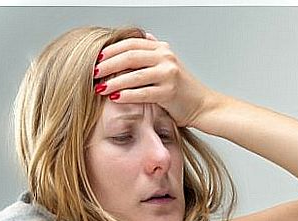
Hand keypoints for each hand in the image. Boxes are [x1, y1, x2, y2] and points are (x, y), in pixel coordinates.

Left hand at [93, 33, 214, 127]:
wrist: (203, 106)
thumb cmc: (183, 90)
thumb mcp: (169, 65)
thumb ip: (154, 52)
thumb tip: (141, 38)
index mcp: (162, 50)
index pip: (131, 44)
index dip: (111, 50)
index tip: (96, 58)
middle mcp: (166, 58)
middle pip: (130, 56)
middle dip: (108, 65)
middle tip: (94, 73)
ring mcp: (169, 75)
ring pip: (134, 75)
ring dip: (114, 82)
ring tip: (100, 88)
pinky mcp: (169, 92)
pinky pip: (142, 93)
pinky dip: (126, 95)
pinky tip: (115, 98)